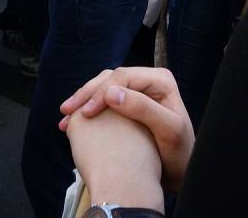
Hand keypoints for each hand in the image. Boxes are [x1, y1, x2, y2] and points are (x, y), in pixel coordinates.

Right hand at [60, 66, 193, 192]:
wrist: (182, 170)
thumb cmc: (179, 152)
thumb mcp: (168, 130)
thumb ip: (143, 108)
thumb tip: (111, 93)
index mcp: (159, 79)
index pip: (122, 77)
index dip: (100, 92)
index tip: (85, 113)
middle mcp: (148, 80)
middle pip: (110, 79)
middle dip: (86, 94)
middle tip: (66, 110)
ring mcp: (137, 90)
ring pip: (103, 87)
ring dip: (83, 100)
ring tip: (65, 116)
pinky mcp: (129, 103)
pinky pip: (104, 99)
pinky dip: (88, 108)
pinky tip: (74, 121)